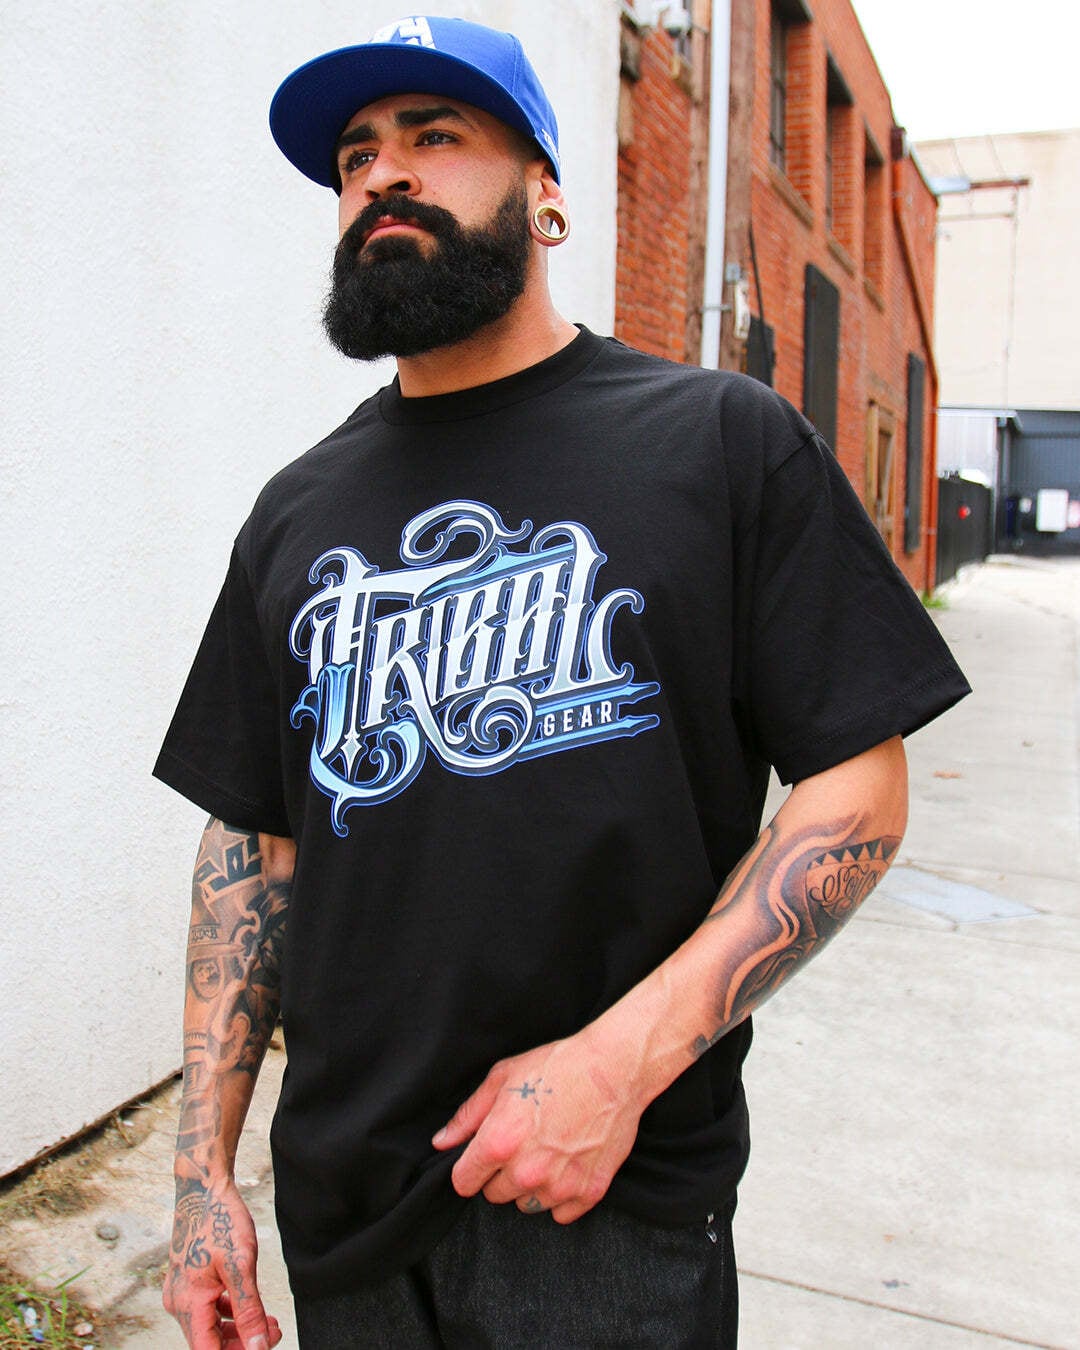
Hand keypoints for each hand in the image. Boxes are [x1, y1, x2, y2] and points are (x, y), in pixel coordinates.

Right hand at [163, 1178, 281, 1348]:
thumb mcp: (241, 1266)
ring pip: (209, 1327)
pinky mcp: (188, 1282)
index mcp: (188, 1304)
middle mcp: (179, 1303)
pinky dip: (228, 1314)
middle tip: (273, 1331)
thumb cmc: (220, 1220)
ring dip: (238, 1330)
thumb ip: (248, 1310)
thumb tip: (257, 1347)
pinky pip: (206, 1310)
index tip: (262, 1347)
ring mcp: (181, 1292)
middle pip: (209, 1342)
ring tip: (268, 1321)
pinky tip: (249, 1305)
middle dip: (242, 1343)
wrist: (204, 1189)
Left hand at [432, 1030, 644, 1223]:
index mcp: (498, 1143)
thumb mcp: (503, 1078)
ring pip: (528, 1205)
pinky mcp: (589, 1192)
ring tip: (549, 1150)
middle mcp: (526, 1172)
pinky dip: (563, 1195)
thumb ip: (468, 1116)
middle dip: (502, 1173)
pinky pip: (561, 1213)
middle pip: (496, 1195)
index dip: (470, 1168)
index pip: (464, 1183)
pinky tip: (569, 1163)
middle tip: (524, 1143)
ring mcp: (560, 1186)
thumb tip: (442, 1142)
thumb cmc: (557, 1066)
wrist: (614, 1068)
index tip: (483, 1155)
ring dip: (532, 1185)